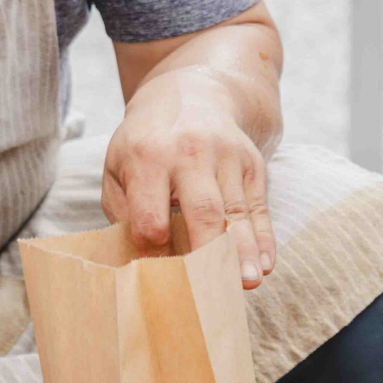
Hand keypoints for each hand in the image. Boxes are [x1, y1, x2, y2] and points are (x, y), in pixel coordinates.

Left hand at [102, 65, 276, 287]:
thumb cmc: (145, 142)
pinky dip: (264, 237)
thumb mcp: (117, 166)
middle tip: (212, 289)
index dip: (153, 246)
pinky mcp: (251, 162)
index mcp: (147, 157)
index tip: (157, 271)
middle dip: (207, 252)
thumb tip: (138, 257)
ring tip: (247, 283)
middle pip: (202, 209)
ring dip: (244, 251)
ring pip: (237, 211)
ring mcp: (226, 157)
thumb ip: (122, 210)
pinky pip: (259, 205)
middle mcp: (190, 154)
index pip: (151, 214)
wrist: (191, 92)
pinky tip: (265, 263)